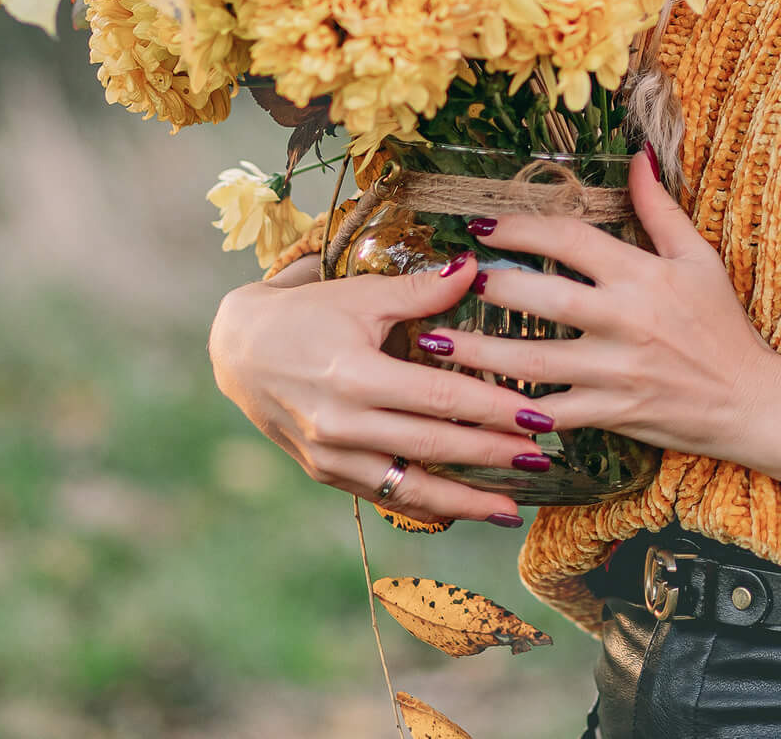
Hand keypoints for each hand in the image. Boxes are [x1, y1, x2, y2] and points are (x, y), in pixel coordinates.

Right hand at [207, 251, 560, 526]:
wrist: (237, 351)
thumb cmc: (303, 313)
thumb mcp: (358, 294)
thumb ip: (419, 292)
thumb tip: (474, 270)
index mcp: (354, 374)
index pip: (439, 398)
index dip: (492, 409)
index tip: (537, 417)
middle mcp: (342, 423)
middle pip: (433, 445)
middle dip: (492, 455)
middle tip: (543, 459)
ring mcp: (331, 455)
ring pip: (409, 487)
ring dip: (465, 499)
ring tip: (512, 508)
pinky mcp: (324, 473)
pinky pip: (383, 494)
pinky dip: (424, 505)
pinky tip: (459, 510)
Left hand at [431, 146, 780, 458]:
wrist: (751, 402)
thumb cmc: (723, 326)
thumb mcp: (699, 259)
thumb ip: (660, 209)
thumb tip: (636, 157)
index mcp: (642, 276)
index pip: (571, 241)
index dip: (521, 229)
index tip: (482, 226)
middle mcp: (625, 321)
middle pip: (544, 299)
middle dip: (493, 287)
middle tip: (452, 277)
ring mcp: (616, 372)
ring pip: (535, 361)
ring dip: (480, 353)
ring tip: (434, 341)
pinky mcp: (612, 413)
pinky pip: (553, 413)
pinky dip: (513, 411)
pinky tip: (474, 403)